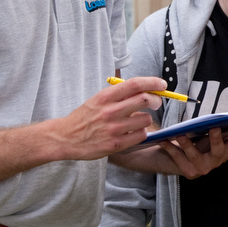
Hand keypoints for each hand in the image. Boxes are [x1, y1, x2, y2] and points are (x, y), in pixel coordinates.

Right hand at [46, 76, 164, 160]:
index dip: (152, 82)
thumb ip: (119, 95)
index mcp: (105, 97)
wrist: (65, 138)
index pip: (134, 84)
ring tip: (137, 121)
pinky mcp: (116, 144)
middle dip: (155, 100)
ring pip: (146, 119)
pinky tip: (133, 132)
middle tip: (155, 102)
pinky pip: (141, 135)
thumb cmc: (84, 118)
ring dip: (146, 119)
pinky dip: (141, 133)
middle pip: (145, 100)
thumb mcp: (98, 100)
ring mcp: (113, 129)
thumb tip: (146, 89)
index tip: (162, 84)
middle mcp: (110, 111)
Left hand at [155, 121, 227, 178]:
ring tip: (181, 134)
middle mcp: (218, 161)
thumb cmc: (205, 142)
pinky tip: (165, 139)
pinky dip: (170, 149)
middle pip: (220, 151)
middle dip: (217, 139)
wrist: (178, 157)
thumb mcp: (225, 133)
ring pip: (196, 156)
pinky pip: (178, 159)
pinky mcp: (187, 171)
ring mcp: (202, 168)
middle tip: (214, 127)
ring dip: (188, 145)